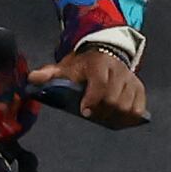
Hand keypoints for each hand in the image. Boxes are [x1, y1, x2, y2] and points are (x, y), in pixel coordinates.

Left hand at [30, 40, 152, 129]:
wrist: (104, 52)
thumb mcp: (65, 66)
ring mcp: (131, 80)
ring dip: (116, 116)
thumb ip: (49, 73)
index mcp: (99, 64)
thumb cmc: (82, 65)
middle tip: (92, 116)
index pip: (100, 83)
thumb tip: (32, 78)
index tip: (84, 111)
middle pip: (116, 99)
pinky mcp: (139, 88)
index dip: (93, 99)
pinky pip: (139, 108)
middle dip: (103, 112)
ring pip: (128, 105)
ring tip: (104, 118)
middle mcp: (119, 71)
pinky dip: (129, 117)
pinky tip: (118, 119)